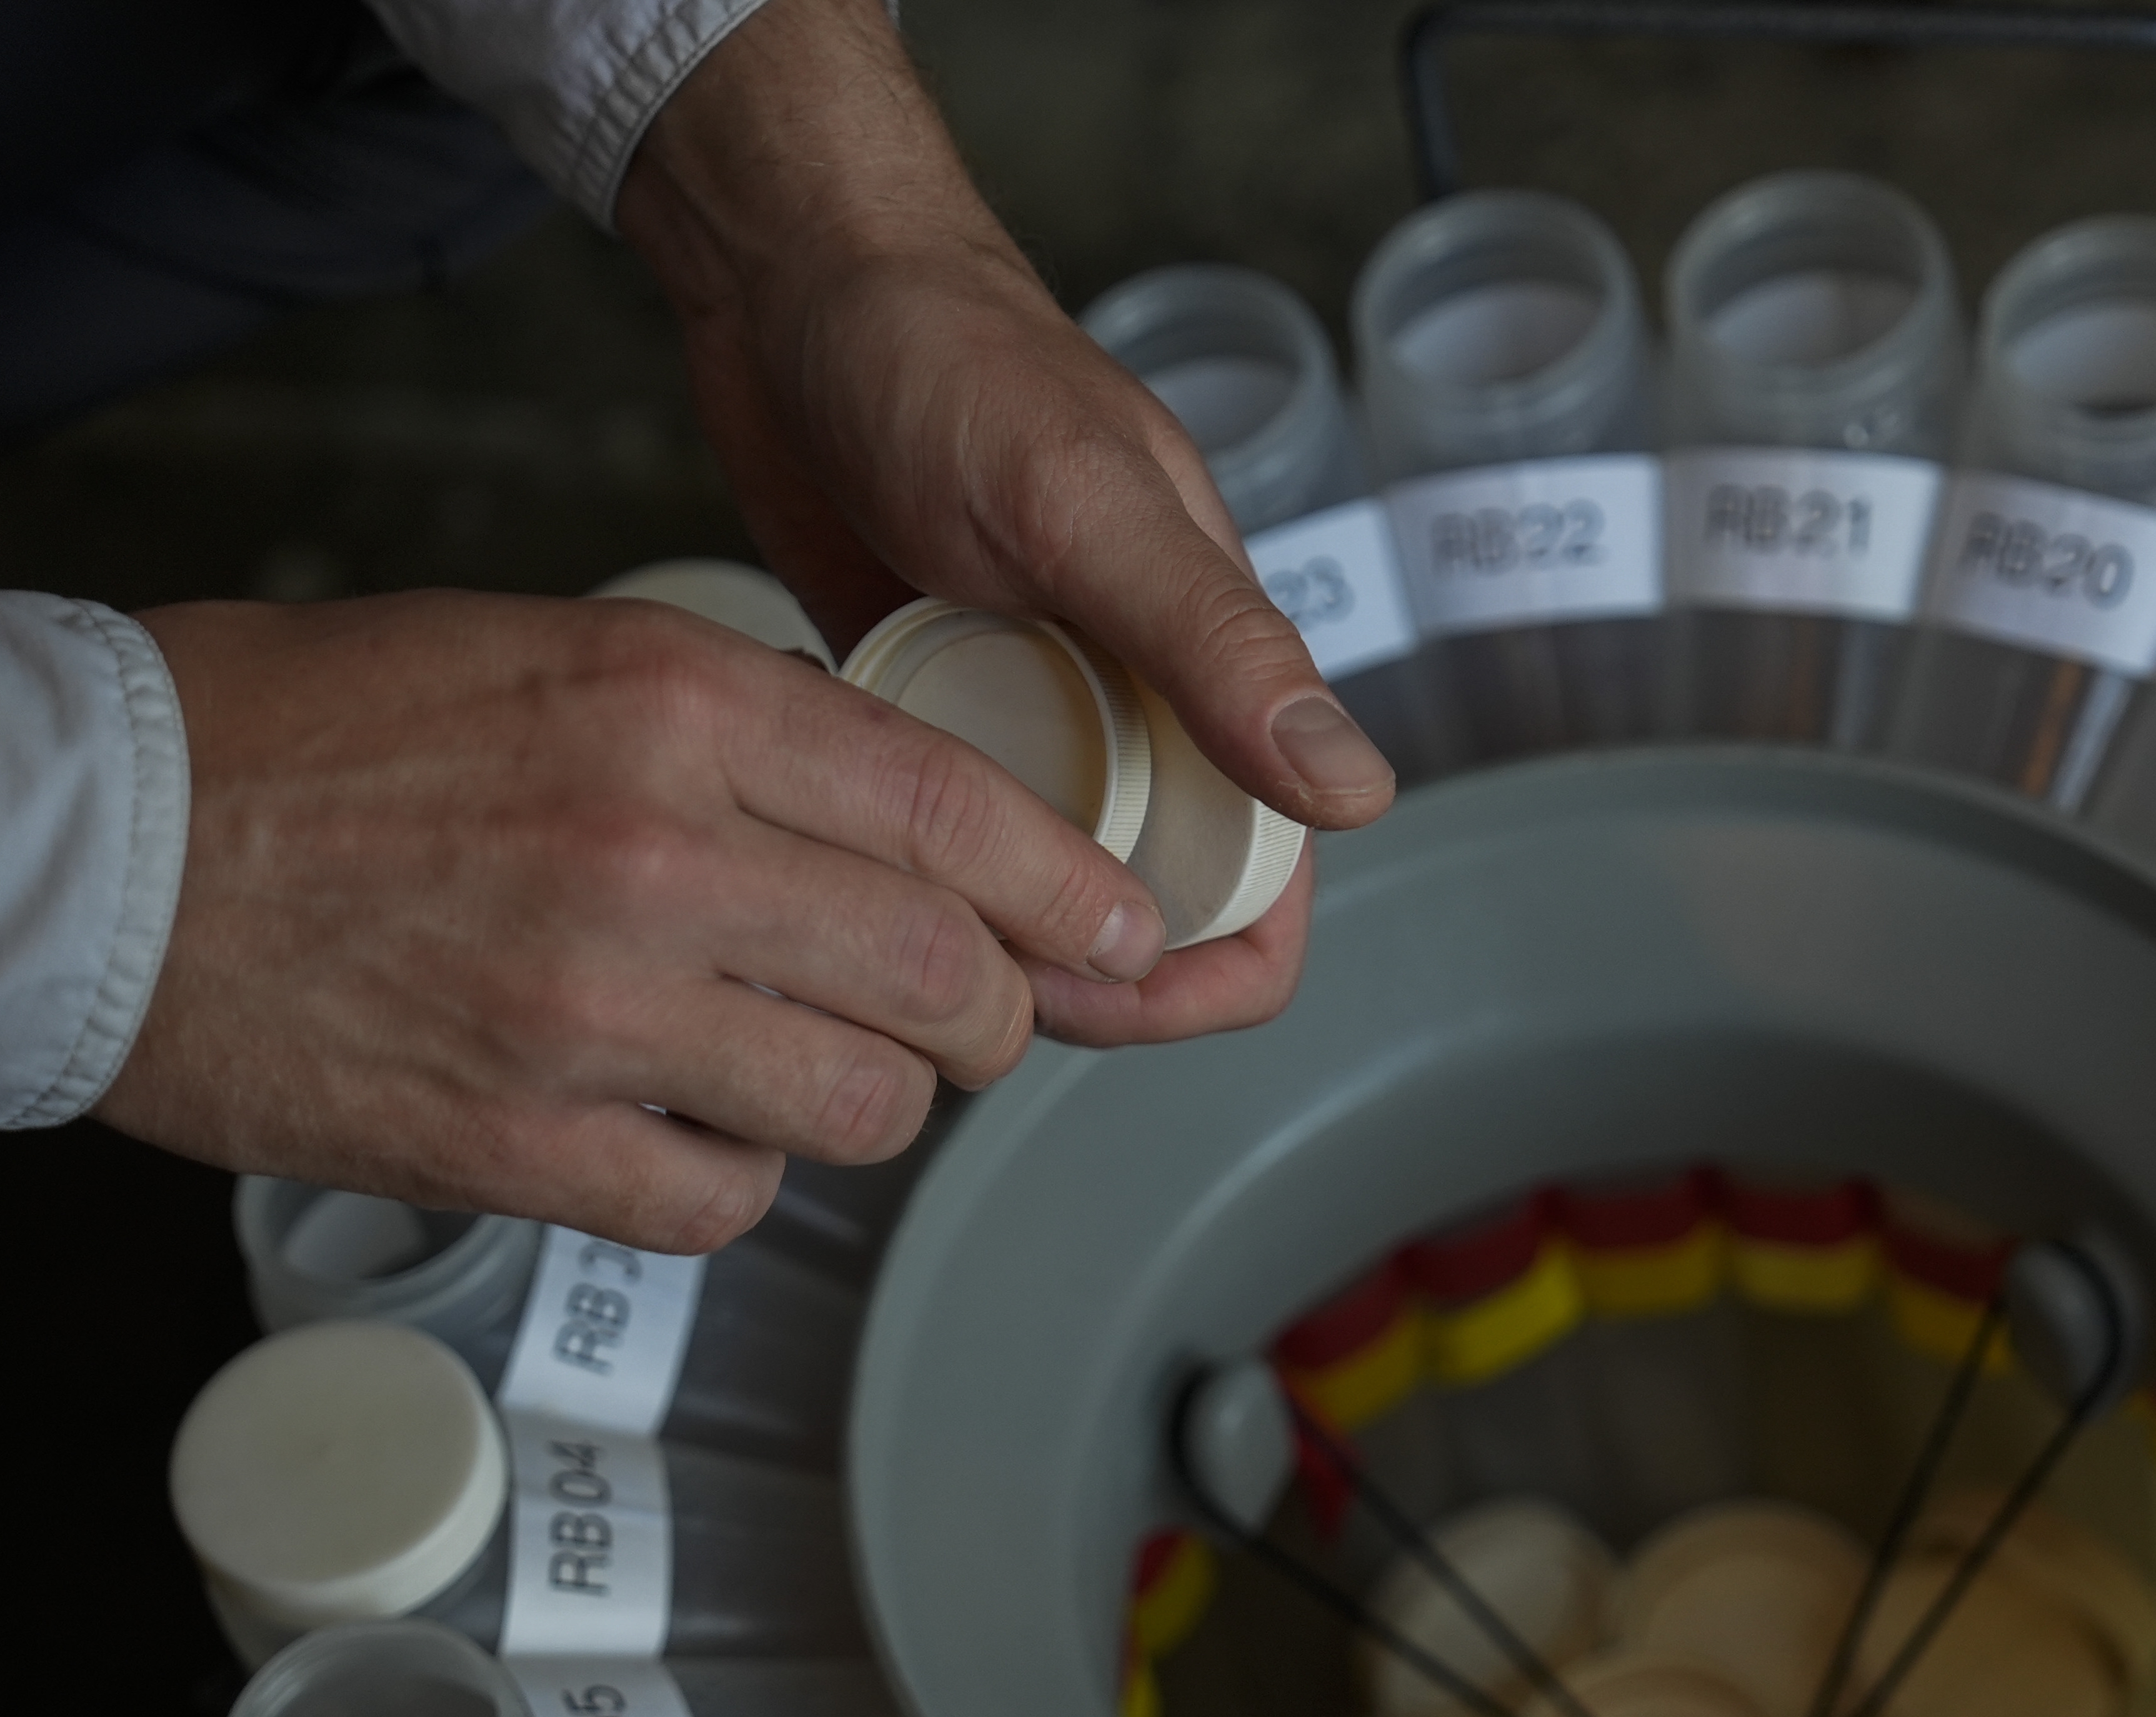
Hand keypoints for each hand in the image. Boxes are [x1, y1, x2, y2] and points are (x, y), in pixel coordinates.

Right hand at [94, 591, 1176, 1250]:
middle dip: (990, 1013)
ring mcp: (591, 1012)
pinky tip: (685, 1134)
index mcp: (671, 705)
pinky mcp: (519, 1145)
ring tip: (811, 1071)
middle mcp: (657, 855)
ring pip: (859, 1106)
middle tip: (967, 1018)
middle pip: (944, 975)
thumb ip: (733, 728)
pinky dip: (733, 1181)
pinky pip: (723, 1202)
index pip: (958, 812)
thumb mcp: (551, 654)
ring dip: (868, 1103)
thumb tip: (894, 819)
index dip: (1068, 890)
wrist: (95, 847)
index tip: (1117, 930)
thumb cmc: (309, 734)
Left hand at [614, 0, 1388, 1045]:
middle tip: (958, 967)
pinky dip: (906, 855)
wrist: (797, 284)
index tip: (1100, 992)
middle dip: (1076, 976)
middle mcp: (1138, 711)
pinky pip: (948, 833)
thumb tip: (1358, 793)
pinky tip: (838, 822)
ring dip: (980, 930)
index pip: (1266, 887)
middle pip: (1152, 919)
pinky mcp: (939, 709)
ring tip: (887, 900)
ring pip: (1043, 894)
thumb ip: (1221, 648)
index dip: (1203, 973)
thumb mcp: (1091, 509)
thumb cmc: (951, 361)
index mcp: (1211, 672)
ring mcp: (1035, 715)